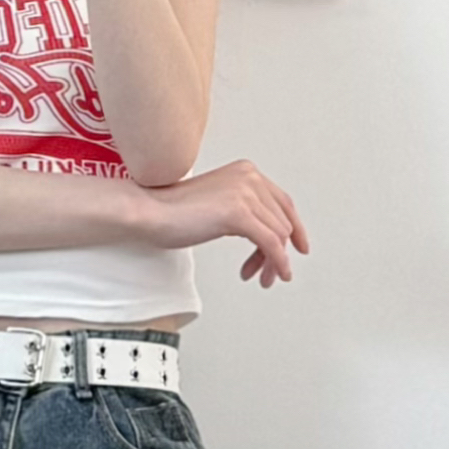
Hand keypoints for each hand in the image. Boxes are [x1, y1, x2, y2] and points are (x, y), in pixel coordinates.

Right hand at [135, 159, 309, 286]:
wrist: (149, 212)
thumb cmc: (172, 212)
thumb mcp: (218, 205)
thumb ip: (244, 211)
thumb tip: (268, 236)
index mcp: (246, 171)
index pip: (283, 203)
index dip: (295, 228)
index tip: (299, 247)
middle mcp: (249, 177)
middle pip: (282, 221)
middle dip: (278, 252)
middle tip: (268, 273)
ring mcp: (245, 193)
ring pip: (279, 235)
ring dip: (273, 262)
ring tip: (260, 277)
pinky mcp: (239, 213)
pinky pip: (271, 243)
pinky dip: (277, 262)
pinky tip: (276, 273)